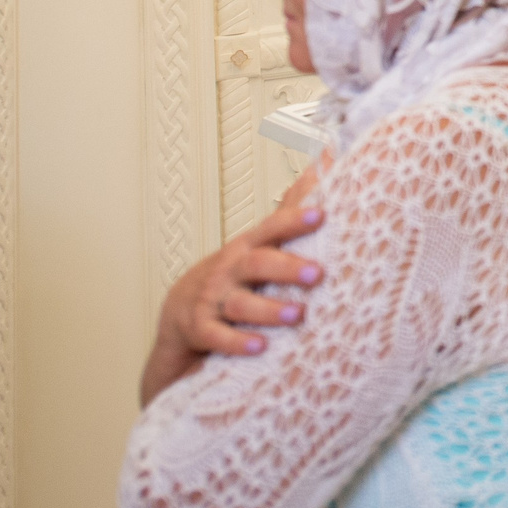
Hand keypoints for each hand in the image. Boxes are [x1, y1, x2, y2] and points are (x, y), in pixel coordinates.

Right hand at [141, 196, 327, 403]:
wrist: (180, 316)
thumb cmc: (233, 275)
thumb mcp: (260, 244)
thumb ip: (292, 209)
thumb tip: (326, 160)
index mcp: (248, 248)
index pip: (271, 228)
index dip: (294, 220)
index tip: (320, 215)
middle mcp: (229, 270)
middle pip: (257, 264)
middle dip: (287, 268)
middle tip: (318, 274)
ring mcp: (212, 299)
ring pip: (240, 303)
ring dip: (269, 309)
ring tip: (297, 314)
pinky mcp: (199, 330)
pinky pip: (216, 336)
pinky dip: (237, 343)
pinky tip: (260, 347)